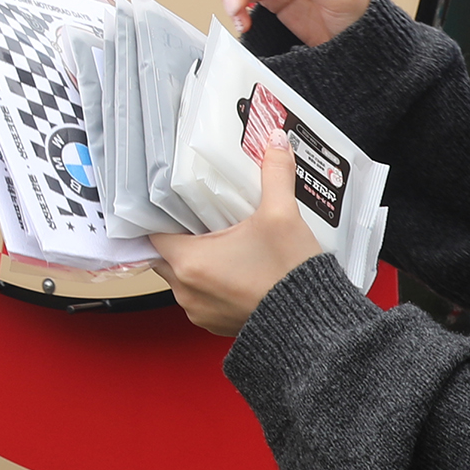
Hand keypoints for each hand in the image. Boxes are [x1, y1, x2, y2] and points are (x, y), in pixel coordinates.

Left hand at [147, 132, 319, 334]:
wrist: (316, 329)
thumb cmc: (291, 275)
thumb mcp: (282, 217)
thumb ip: (274, 175)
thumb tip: (275, 141)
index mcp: (187, 262)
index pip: (154, 233)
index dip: (162, 216)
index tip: (174, 203)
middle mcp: (184, 291)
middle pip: (166, 254)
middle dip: (182, 236)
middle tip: (202, 217)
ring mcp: (199, 312)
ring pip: (183, 277)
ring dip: (197, 260)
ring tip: (221, 240)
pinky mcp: (217, 325)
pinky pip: (202, 296)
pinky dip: (212, 282)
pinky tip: (234, 266)